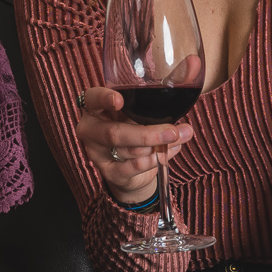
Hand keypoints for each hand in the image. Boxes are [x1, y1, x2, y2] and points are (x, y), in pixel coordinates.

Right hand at [76, 86, 192, 202]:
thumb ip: (150, 112)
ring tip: (180, 137)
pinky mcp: (109, 172)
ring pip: (129, 151)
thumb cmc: (133, 129)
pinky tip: (170, 150)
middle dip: (146, 134)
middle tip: (172, 132)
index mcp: (94, 108)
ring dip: (158, 146)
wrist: (130, 166)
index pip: (92, 99)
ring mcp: (97, 153)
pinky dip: (155, 160)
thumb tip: (180, 120)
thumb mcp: (136, 115)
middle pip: (113, 133)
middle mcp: (91, 130)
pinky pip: (134, 167)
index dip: (104, 99)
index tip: (119, 100)